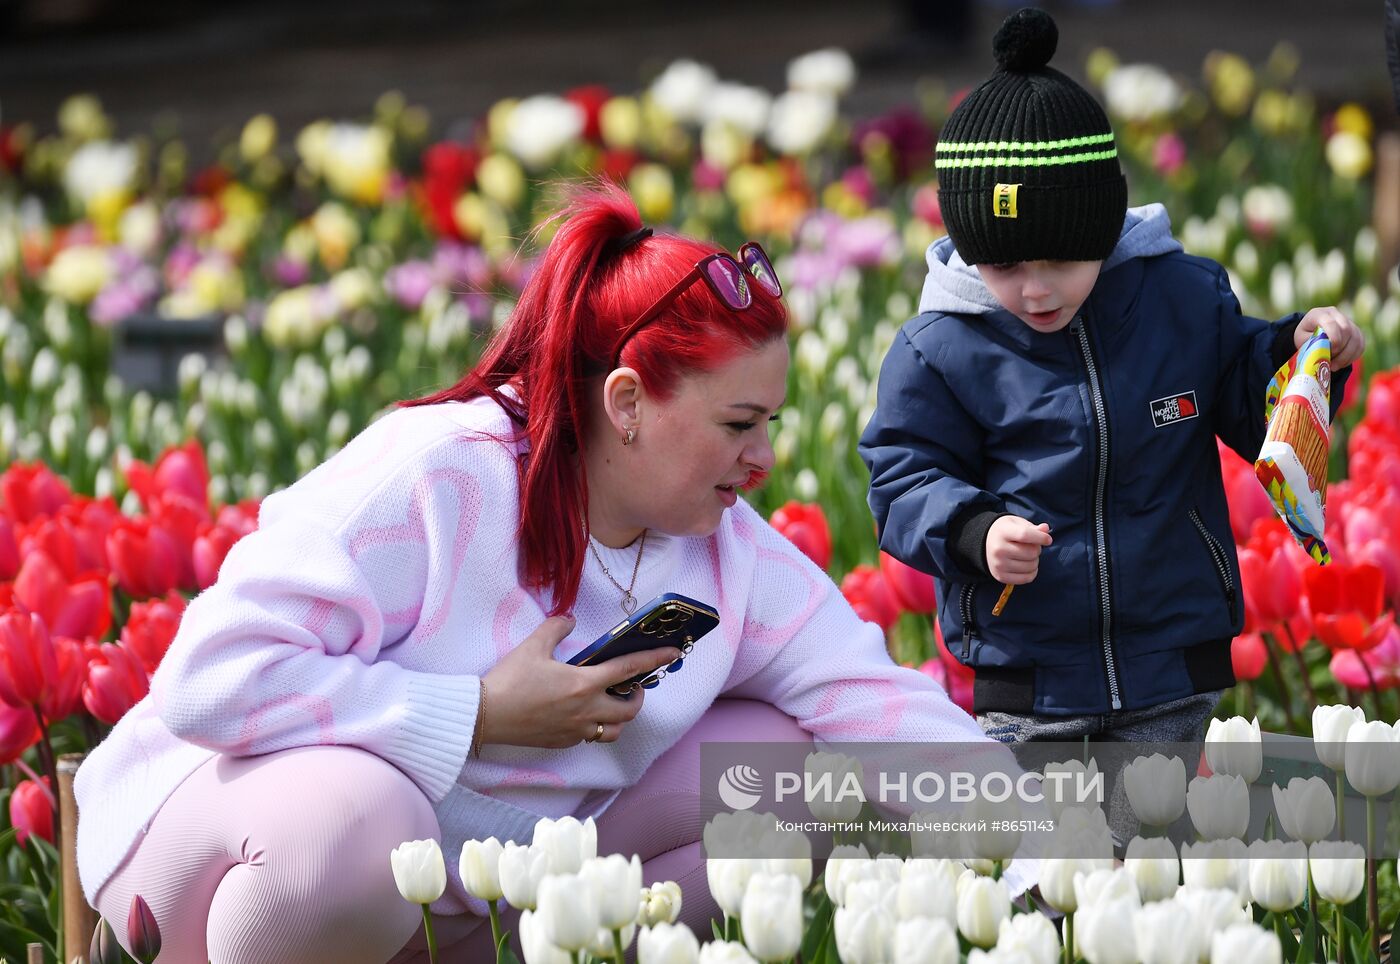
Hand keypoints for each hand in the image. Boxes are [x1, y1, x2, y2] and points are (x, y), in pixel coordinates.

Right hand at [478, 616, 681, 748]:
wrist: (485, 715)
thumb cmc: (509, 680)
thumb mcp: (533, 645)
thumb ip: (556, 628)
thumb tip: (569, 621)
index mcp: (584, 683)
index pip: (629, 669)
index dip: (655, 659)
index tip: (673, 653)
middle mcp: (586, 710)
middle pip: (630, 709)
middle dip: (638, 696)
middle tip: (633, 685)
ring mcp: (576, 730)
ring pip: (614, 730)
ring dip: (620, 717)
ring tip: (612, 703)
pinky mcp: (563, 742)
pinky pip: (591, 737)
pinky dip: (596, 725)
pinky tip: (583, 714)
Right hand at [986, 517, 1051, 584]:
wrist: (985, 543)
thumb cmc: (1006, 531)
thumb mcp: (1017, 524)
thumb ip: (1033, 528)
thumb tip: (1045, 529)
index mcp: (1003, 532)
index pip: (1025, 535)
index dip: (1040, 538)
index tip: (1048, 540)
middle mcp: (998, 549)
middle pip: (1031, 552)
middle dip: (1037, 549)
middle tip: (1031, 546)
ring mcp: (999, 564)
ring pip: (1031, 566)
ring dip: (1035, 561)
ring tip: (1027, 556)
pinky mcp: (1000, 576)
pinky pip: (1026, 578)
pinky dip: (1032, 573)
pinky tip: (1027, 565)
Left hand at [1296, 306, 1364, 368]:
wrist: (1311, 334)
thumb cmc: (1305, 337)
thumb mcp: (1301, 339)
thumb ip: (1311, 343)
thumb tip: (1323, 351)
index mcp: (1319, 314)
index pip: (1331, 323)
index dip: (1333, 338)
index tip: (1330, 352)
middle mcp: (1336, 315)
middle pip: (1347, 330)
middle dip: (1339, 349)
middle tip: (1329, 362)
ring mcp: (1349, 322)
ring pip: (1356, 339)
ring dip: (1346, 356)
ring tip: (1334, 366)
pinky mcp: (1357, 332)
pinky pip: (1360, 346)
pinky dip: (1352, 357)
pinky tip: (1341, 363)